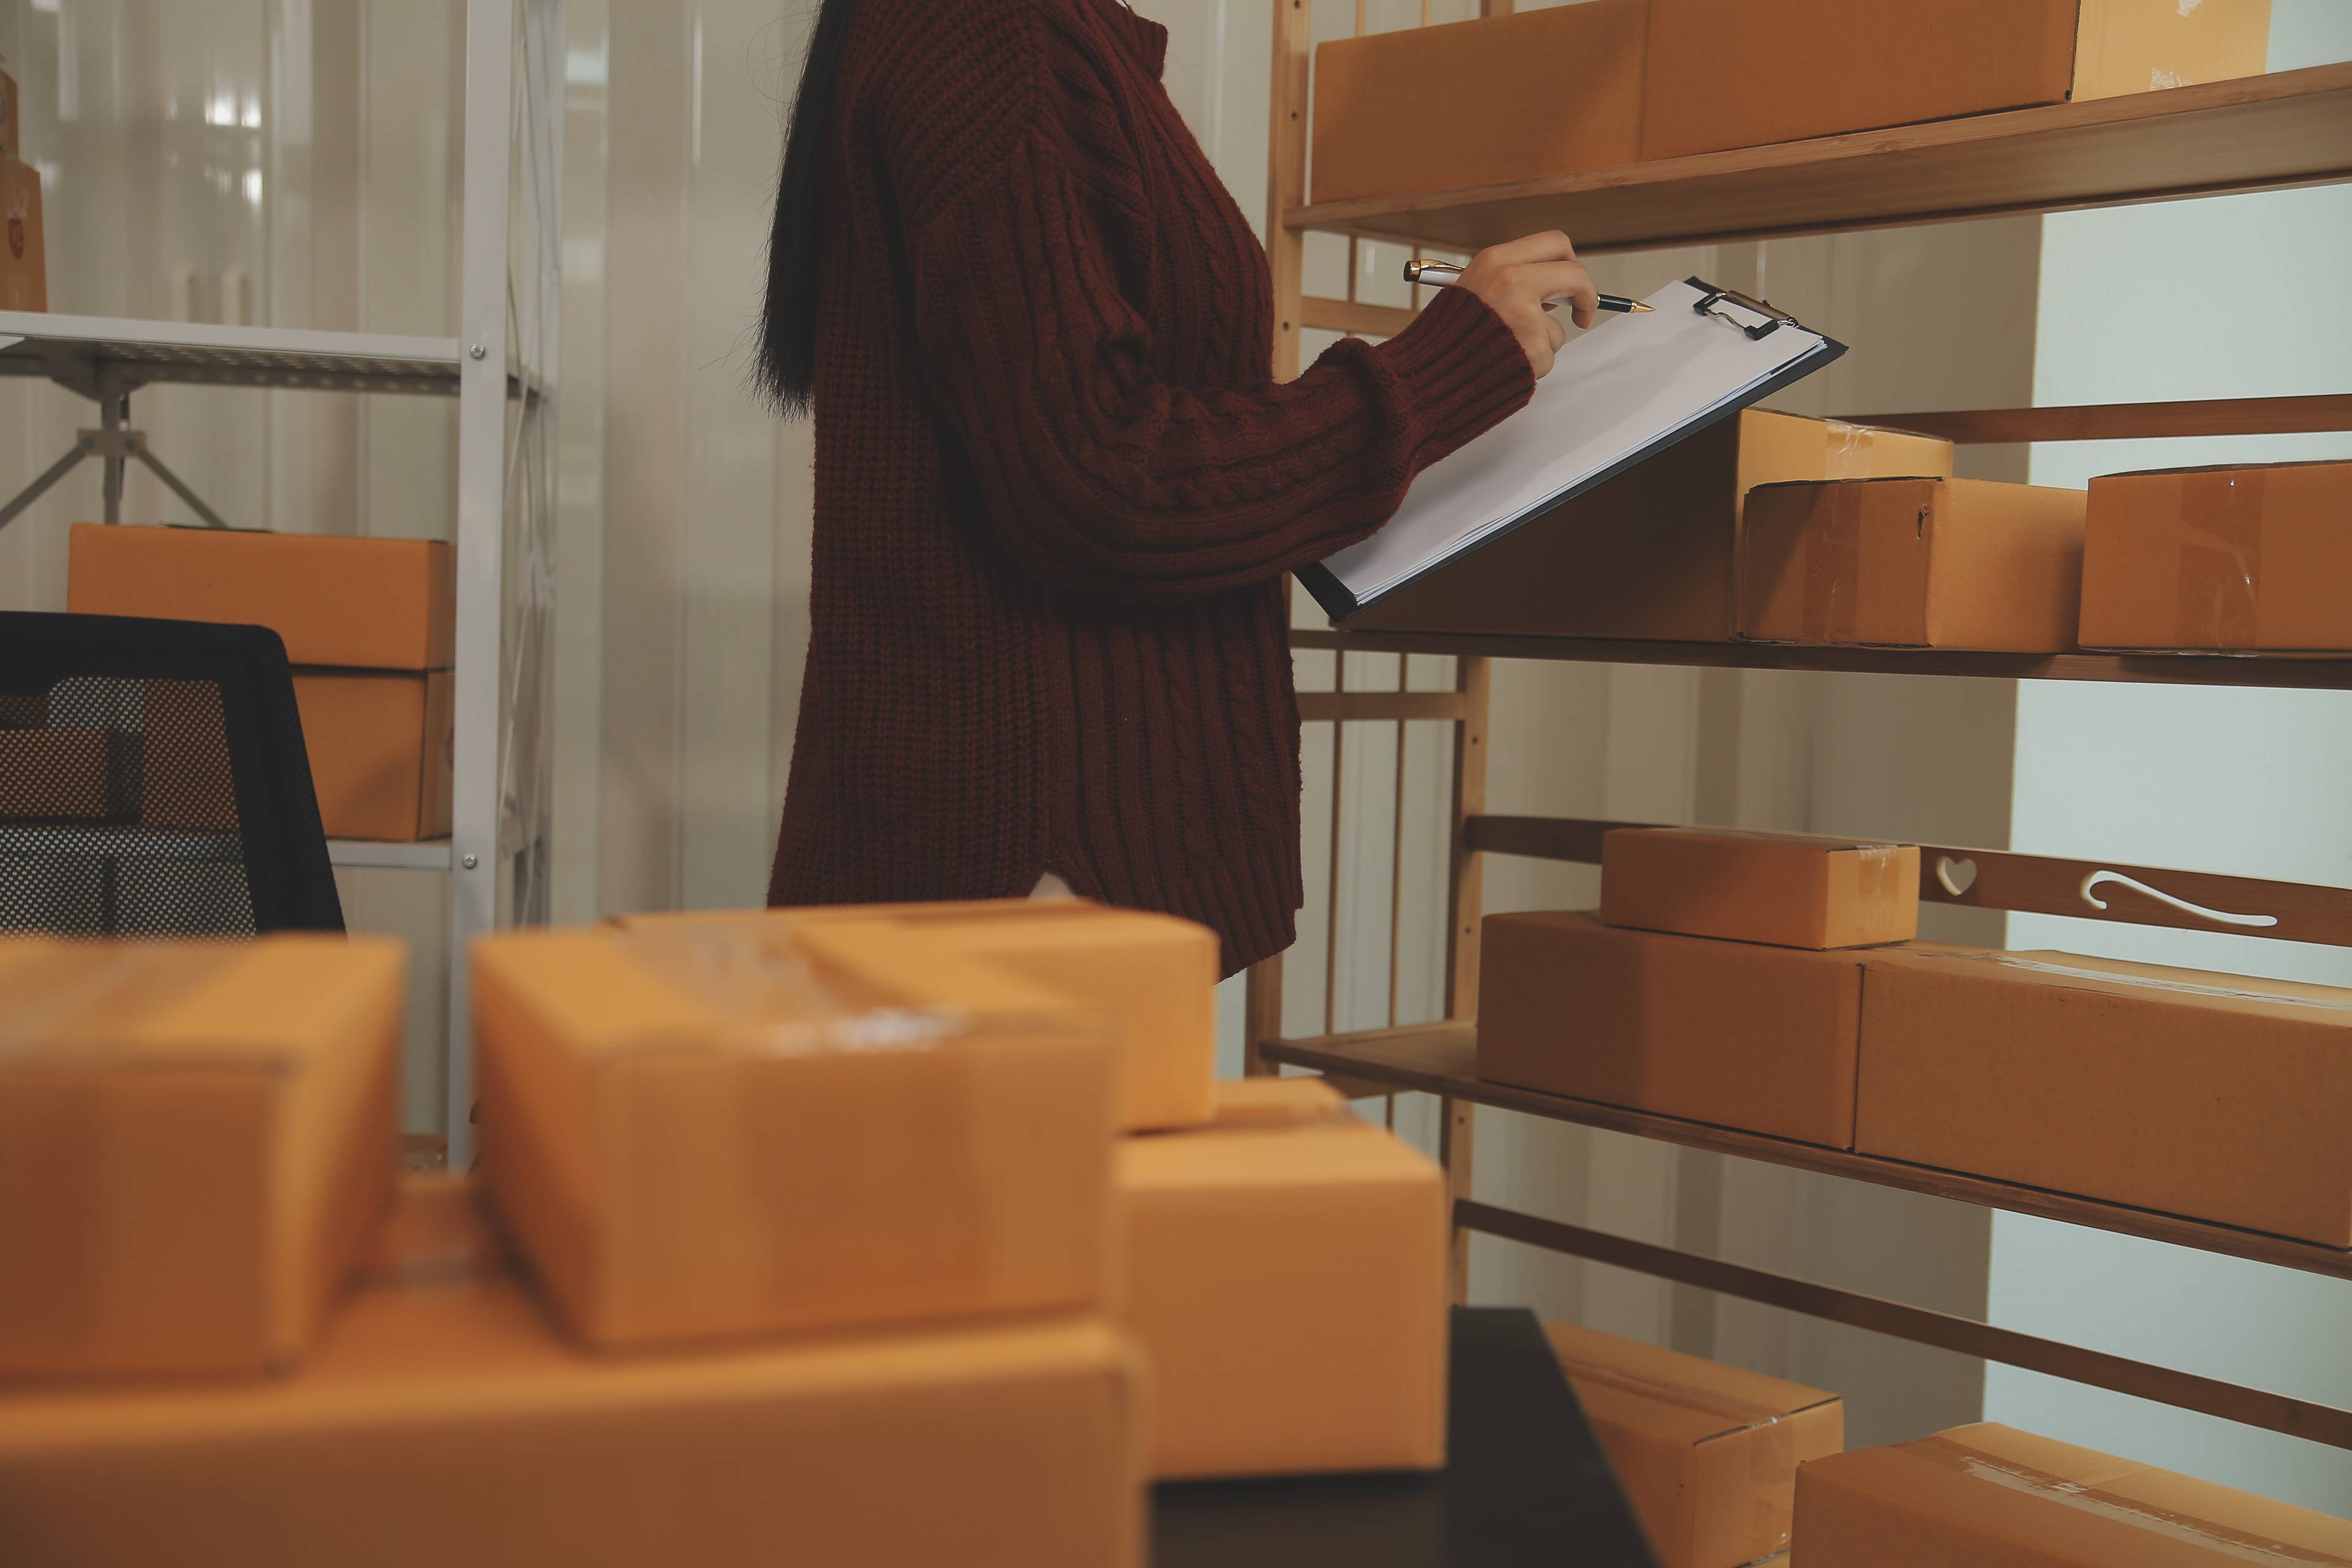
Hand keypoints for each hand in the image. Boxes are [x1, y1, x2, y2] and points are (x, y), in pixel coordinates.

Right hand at [1452, 231, 1599, 379]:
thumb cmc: (1447, 335)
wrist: (1426, 373)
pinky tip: (1507, 363)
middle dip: (1586, 296)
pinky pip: (1548, 357)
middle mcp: (1512, 281)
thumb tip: (1552, 289)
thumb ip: (1511, 279)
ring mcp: (1524, 315)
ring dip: (1542, 343)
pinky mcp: (1532, 348)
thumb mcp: (1473, 286)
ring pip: (1559, 328)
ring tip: (1509, 348)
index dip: (1570, 262)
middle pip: (1575, 275)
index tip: (1570, 282)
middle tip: (1582, 313)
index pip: (1555, 243)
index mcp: (1497, 260)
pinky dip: (1532, 365)